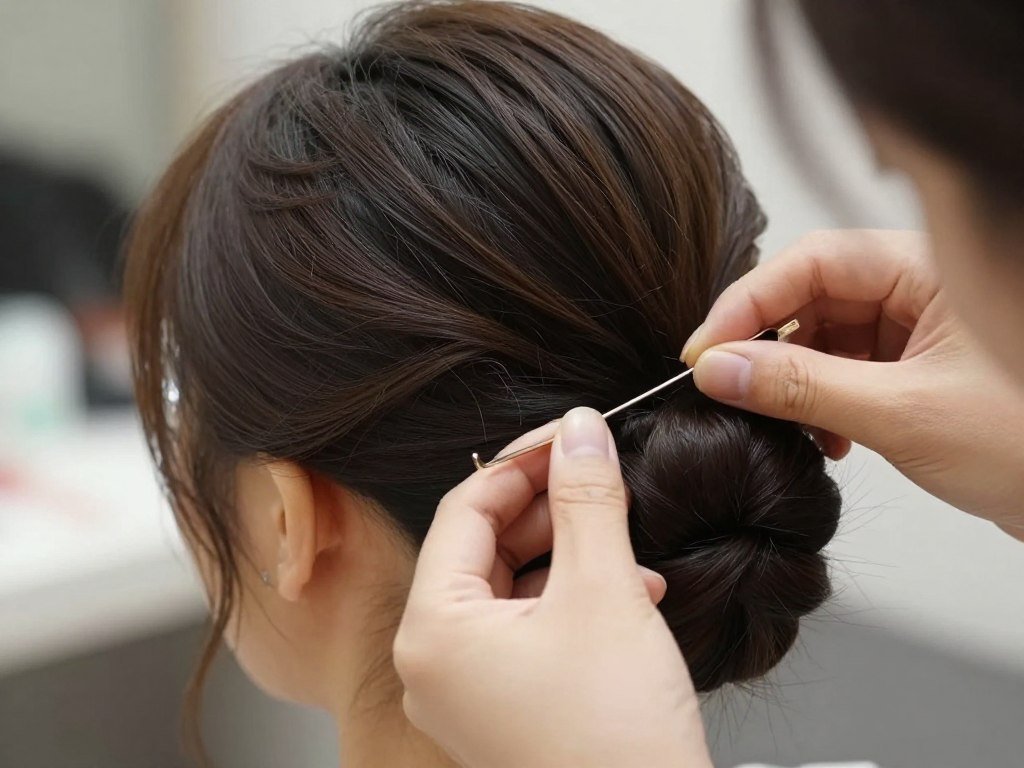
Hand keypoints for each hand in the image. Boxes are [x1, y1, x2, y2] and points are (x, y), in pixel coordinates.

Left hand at [394, 408, 712, 767]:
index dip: (522, 463)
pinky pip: (531, 630)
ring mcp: (470, 692)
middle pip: (487, 547)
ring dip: (573, 554)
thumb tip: (581, 429)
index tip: (572, 436)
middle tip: (599, 474)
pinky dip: (577, 601)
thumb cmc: (615, 736)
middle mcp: (436, 664)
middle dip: (551, 508)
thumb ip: (587, 498)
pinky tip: (633, 590)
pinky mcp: (508, 709)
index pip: (465, 510)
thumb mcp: (604, 592)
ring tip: (627, 540)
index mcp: (433, 631)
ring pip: (515, 588)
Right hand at [682, 229, 1023, 538]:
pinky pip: (844, 368)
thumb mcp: (901, 415)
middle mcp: (920, 288)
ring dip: (793, 381)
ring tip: (789, 426)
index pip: (812, 261)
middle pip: (811, 295)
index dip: (749, 303)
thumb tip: (721, 369)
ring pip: (823, 335)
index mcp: (928, 269)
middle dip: (767, 345)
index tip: (706, 351)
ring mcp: (917, 328)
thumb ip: (802, 389)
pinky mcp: (914, 368)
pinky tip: (825, 440)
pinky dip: (821, 402)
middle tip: (725, 386)